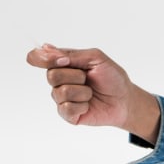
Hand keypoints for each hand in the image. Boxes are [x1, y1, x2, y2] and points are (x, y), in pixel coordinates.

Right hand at [26, 44, 160, 143]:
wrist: (124, 99)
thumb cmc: (111, 77)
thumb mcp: (95, 58)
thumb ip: (71, 54)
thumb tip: (46, 49)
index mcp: (61, 63)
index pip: (38, 57)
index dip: (41, 58)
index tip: (63, 60)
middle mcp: (58, 80)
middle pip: (51, 75)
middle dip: (75, 76)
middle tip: (87, 77)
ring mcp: (61, 98)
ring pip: (60, 92)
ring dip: (82, 91)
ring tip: (91, 92)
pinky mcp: (67, 114)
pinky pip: (66, 108)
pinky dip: (82, 105)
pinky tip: (88, 105)